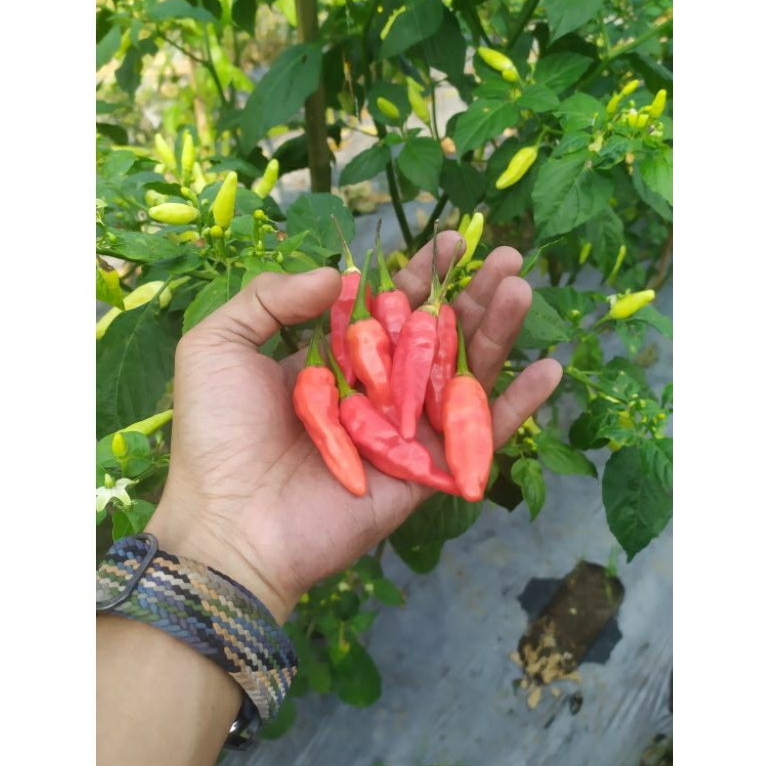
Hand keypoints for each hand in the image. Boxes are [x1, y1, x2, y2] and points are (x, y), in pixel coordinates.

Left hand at [145, 231, 561, 621]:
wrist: (230, 522)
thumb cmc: (215, 436)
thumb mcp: (218, 344)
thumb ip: (272, 297)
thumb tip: (341, 275)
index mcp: (330, 360)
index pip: (387, 308)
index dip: (420, 275)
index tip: (450, 242)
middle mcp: (372, 391)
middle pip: (435, 334)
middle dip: (470, 293)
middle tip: (505, 255)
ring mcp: (402, 431)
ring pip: (462, 373)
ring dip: (498, 331)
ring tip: (521, 287)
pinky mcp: (425, 471)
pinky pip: (480, 434)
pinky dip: (517, 406)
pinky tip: (549, 368)